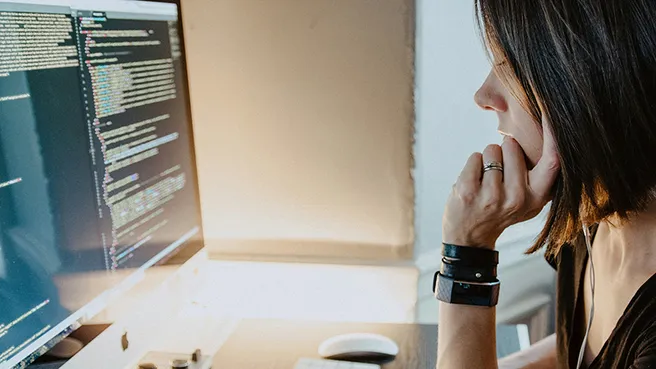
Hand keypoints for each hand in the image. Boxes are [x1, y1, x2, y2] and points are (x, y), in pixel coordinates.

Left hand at [442, 118, 560, 248]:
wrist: (469, 238)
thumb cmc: (501, 210)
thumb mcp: (528, 199)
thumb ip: (539, 173)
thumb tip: (550, 132)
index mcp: (538, 197)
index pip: (553, 160)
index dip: (553, 134)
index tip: (551, 110)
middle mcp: (518, 198)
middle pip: (512, 146)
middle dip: (504, 150)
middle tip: (500, 177)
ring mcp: (492, 196)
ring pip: (492, 149)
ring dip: (487, 160)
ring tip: (486, 182)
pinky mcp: (469, 192)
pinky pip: (475, 157)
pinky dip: (472, 165)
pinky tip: (473, 184)